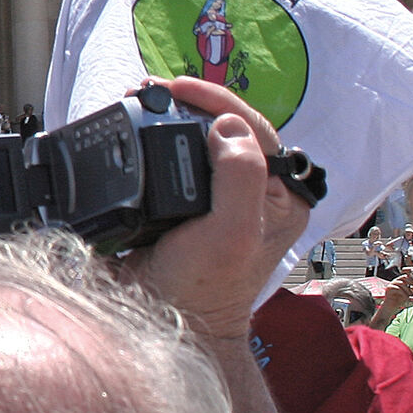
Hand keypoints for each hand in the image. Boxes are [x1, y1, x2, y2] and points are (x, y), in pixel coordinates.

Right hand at [126, 77, 310, 339]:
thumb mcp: (232, 235)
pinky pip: (173, 158)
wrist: (166, 325)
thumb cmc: (203, 290)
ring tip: (136, 101)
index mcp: (279, 197)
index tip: (177, 87)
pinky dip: (153, 138)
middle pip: (225, 127)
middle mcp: (253, 193)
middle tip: (150, 89)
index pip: (256, 129)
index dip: (217, 101)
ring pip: (197, 139)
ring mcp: (216, 198)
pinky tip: (133, 130)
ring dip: (168, 115)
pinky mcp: (184, 204)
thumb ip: (240, 179)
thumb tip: (227, 128)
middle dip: (187, 102)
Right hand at [383, 266, 412, 309]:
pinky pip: (398, 289)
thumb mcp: (410, 293)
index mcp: (401, 280)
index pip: (409, 275)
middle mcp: (396, 280)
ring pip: (402, 283)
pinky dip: (404, 294)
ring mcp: (392, 284)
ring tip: (412, 297)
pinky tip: (407, 299)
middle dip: (412, 282)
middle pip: (405, 277)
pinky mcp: (389, 289)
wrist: (391, 307)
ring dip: (408, 290)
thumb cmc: (401, 300)